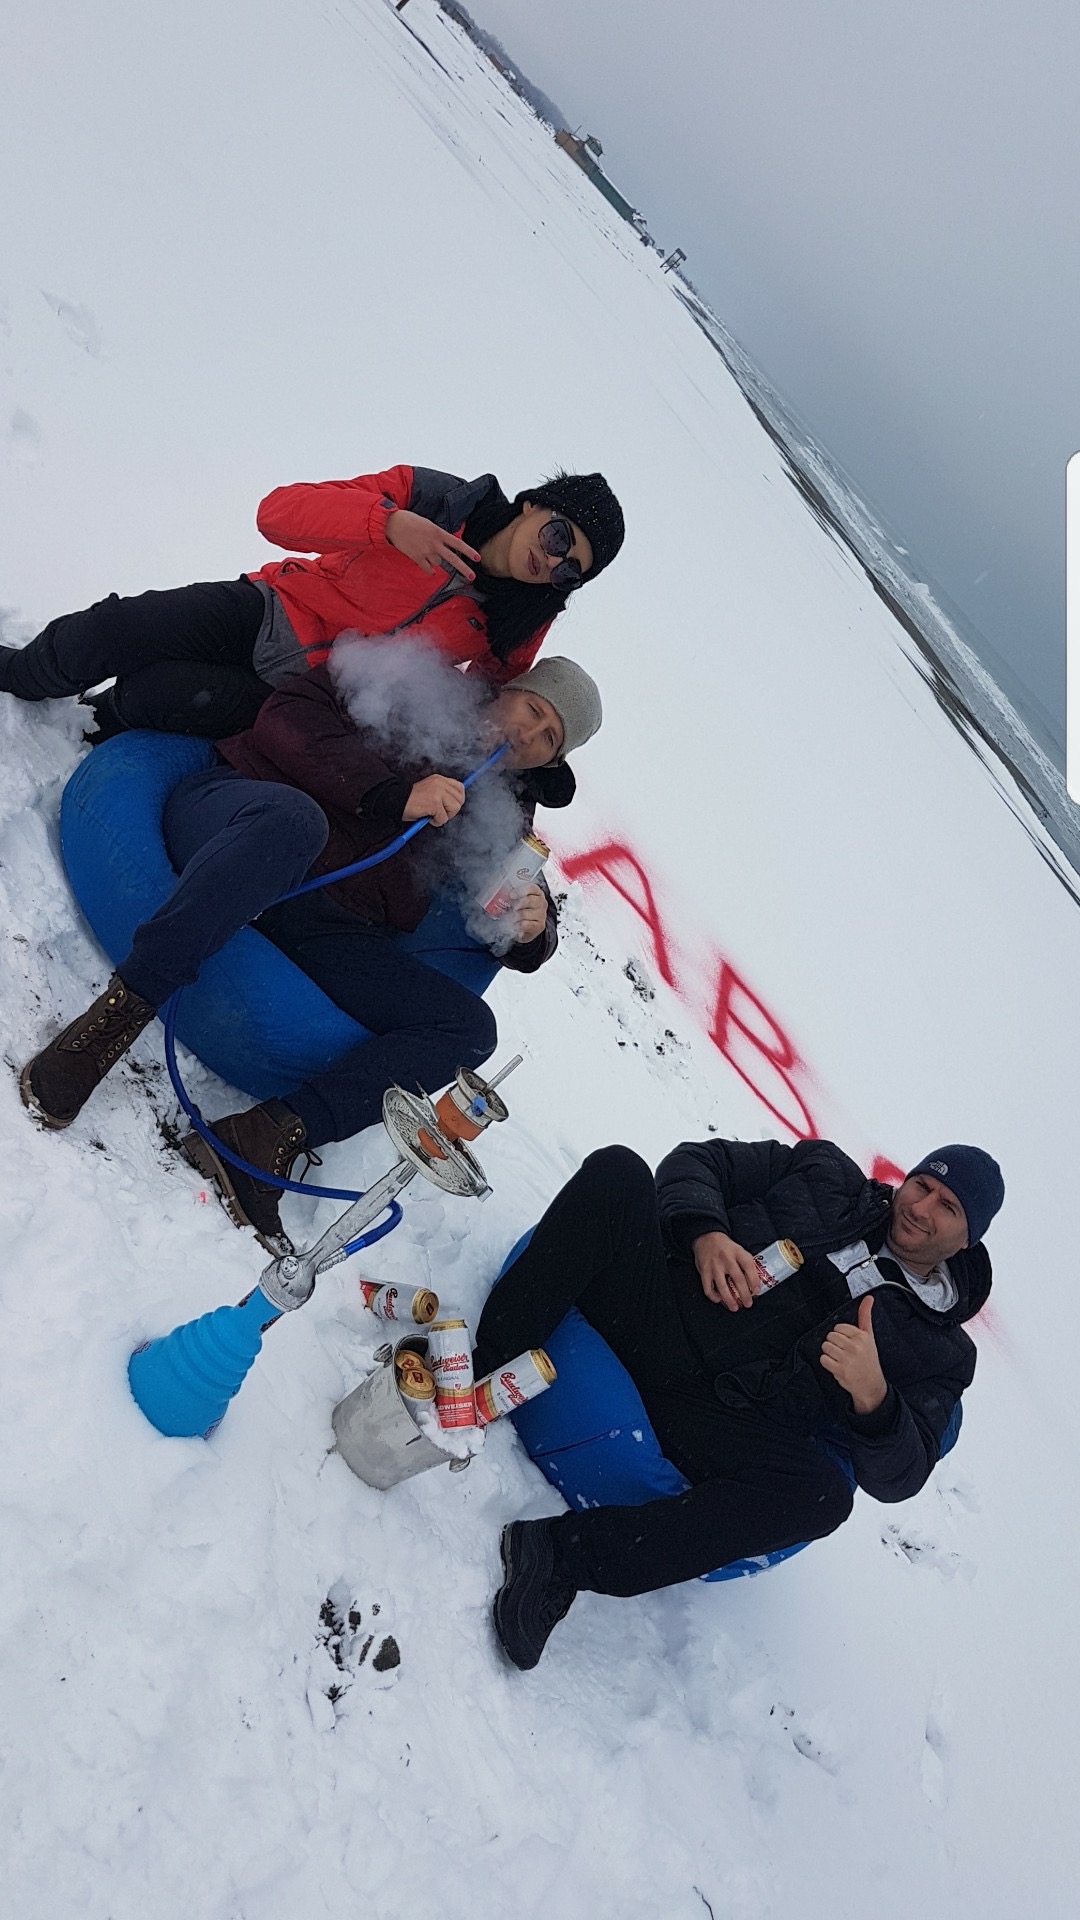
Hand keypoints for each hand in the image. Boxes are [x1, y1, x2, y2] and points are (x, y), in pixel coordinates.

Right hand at [385, 509, 479, 580]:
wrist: (393, 524)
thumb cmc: (410, 521)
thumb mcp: (428, 524)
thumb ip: (438, 535)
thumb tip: (444, 546)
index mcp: (438, 532)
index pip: (457, 543)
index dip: (468, 551)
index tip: (478, 558)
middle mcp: (434, 543)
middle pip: (452, 559)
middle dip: (464, 569)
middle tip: (472, 577)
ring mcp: (426, 552)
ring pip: (438, 563)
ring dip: (435, 561)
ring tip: (426, 551)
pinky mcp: (417, 558)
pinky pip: (428, 569)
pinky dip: (429, 570)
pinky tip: (429, 569)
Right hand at [402, 774, 465, 825]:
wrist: (396, 800)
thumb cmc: (410, 800)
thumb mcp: (429, 791)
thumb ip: (442, 794)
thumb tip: (455, 804)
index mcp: (439, 779)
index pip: (460, 787)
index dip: (458, 799)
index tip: (452, 807)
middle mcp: (440, 783)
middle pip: (459, 799)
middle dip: (452, 810)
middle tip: (440, 813)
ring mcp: (438, 792)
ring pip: (454, 809)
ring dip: (444, 816)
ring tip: (432, 815)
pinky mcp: (434, 803)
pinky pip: (443, 818)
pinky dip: (436, 822)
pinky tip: (427, 818)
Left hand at [510, 883, 547, 942]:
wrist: (526, 929)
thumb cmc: (521, 912)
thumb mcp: (518, 901)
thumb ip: (513, 895)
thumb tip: (503, 892)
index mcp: (537, 893)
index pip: (532, 888)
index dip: (520, 890)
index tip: (511, 895)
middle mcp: (541, 903)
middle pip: (529, 900)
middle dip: (517, 905)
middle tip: (511, 908)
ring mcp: (541, 915)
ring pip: (525, 913)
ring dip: (514, 916)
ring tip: (511, 918)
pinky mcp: (539, 925)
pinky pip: (525, 924)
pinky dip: (517, 925)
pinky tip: (515, 925)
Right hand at [692, 1230, 762, 1311]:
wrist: (706, 1237)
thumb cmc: (726, 1247)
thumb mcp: (738, 1249)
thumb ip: (745, 1262)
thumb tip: (755, 1281)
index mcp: (737, 1252)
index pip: (749, 1266)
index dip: (754, 1280)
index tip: (757, 1290)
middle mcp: (726, 1259)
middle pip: (738, 1280)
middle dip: (745, 1294)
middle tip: (748, 1303)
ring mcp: (714, 1266)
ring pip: (723, 1287)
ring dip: (730, 1300)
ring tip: (735, 1308)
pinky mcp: (704, 1271)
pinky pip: (708, 1288)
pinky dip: (714, 1296)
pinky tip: (719, 1299)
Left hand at [819, 1296, 887, 1413]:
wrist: (871, 1384)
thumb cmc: (869, 1359)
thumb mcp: (870, 1336)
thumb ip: (865, 1316)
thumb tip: (868, 1298)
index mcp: (862, 1336)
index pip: (839, 1328)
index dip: (841, 1336)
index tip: (848, 1343)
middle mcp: (855, 1346)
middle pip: (830, 1336)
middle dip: (835, 1344)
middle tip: (844, 1353)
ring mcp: (847, 1358)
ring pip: (825, 1347)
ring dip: (830, 1354)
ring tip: (841, 1360)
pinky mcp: (840, 1369)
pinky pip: (823, 1359)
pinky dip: (827, 1363)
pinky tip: (837, 1366)